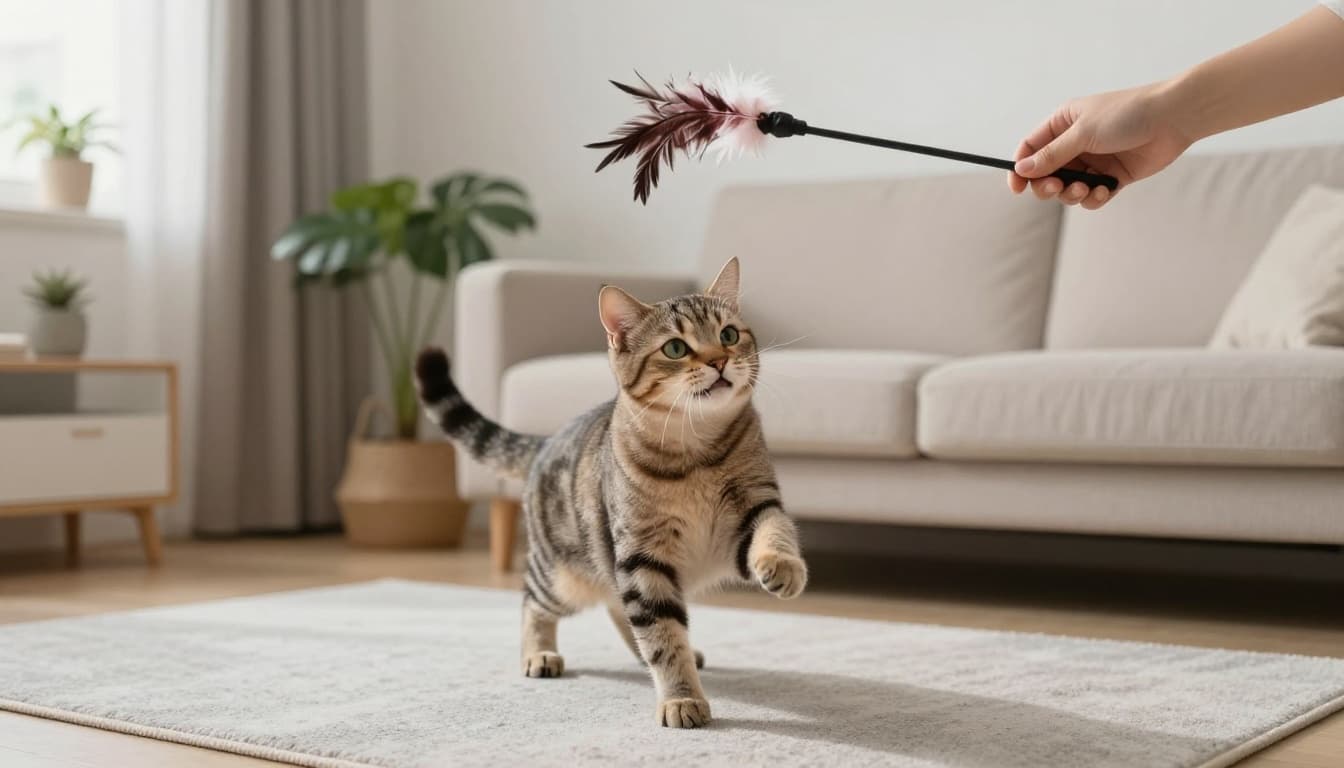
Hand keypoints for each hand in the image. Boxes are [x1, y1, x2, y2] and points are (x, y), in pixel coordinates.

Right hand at [1008, 83, 1193, 209]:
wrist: (1173, 118)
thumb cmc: (1127, 115)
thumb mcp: (1083, 133)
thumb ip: (1052, 155)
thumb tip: (1021, 170)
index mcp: (1062, 124)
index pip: (1030, 149)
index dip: (1020, 169)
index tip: (1017, 188)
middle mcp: (1074, 143)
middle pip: (1046, 174)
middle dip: (1048, 185)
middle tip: (1056, 187)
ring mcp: (1094, 161)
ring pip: (1068, 188)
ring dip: (1072, 194)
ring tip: (1085, 189)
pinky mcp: (1112, 176)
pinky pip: (1092, 195)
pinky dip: (1094, 198)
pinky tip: (1106, 191)